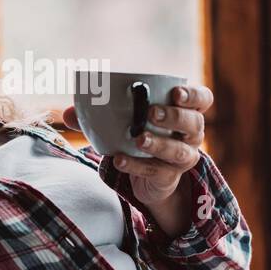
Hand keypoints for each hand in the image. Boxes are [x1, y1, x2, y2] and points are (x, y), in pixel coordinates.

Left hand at [61, 83, 211, 234]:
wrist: (144, 176)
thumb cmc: (136, 136)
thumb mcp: (120, 122)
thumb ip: (95, 116)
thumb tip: (67, 113)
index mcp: (185, 112)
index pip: (203, 99)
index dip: (193, 95)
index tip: (175, 92)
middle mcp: (191, 135)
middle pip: (194, 123)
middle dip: (175, 116)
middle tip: (151, 112)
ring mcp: (183, 158)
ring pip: (179, 150)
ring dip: (159, 142)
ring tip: (138, 138)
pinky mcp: (169, 177)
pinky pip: (157, 171)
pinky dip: (137, 165)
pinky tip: (119, 160)